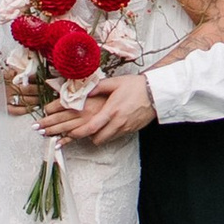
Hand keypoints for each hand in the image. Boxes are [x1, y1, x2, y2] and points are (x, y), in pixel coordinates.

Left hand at [39, 70, 154, 144]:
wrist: (156, 93)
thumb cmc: (136, 86)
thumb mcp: (115, 83)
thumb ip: (97, 87)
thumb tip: (82, 89)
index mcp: (111, 110)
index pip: (91, 127)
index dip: (77, 133)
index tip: (67, 134)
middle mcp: (117, 122)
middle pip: (96, 138)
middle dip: (83, 138)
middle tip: (70, 135)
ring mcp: (124, 128)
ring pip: (104, 140)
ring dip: (96, 136)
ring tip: (88, 130)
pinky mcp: (130, 130)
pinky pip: (114, 137)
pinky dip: (107, 134)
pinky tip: (105, 128)